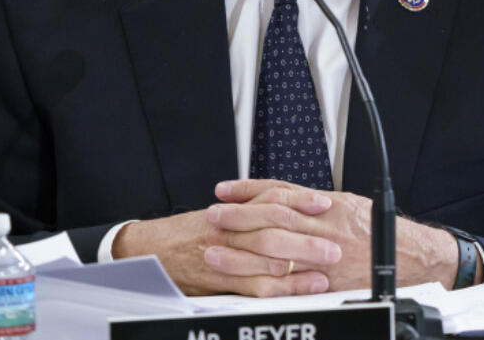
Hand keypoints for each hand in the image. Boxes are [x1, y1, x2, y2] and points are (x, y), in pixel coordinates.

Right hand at [112, 196, 332, 296]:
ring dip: (302, 260)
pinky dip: (283, 286)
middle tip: (335, 242)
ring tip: (327, 266)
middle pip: (276, 225)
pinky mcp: (222, 278)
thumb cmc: (185, 234)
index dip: (301, 199)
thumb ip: (249, 214)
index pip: (272, 197)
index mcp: (234, 209)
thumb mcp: (218, 215)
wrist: (148, 250)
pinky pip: (256, 283)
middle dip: (309, 234)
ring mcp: (226, 252)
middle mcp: (232, 227)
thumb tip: (286, 212)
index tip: (325, 203)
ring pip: (269, 253)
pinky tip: (302, 287)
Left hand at [208, 179, 459, 291]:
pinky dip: (262, 281)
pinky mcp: (324, 284)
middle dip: (238, 220)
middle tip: (212, 217)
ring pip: (274, 254)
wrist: (408, 258)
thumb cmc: (378, 231)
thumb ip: (314, 201)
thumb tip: (282, 194)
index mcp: (326, 206)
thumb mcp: (348, 203)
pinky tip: (243, 281)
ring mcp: (321, 259)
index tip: (224, 190)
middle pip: (271, 221)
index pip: (278, 194)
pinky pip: (288, 282)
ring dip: (241, 253)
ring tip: (215, 250)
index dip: (248, 191)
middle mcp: (322, 230)